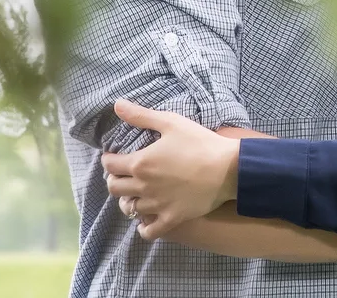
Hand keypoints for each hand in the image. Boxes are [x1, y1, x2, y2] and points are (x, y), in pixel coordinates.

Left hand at [101, 100, 238, 239]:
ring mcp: (156, 205)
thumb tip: (117, 104)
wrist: (227, 169)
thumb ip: (142, 115)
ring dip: (129, 199)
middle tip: (124, 173)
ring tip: (136, 193)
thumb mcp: (171, 122)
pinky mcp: (171, 219)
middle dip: (115, 179)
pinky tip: (146, 219)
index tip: (115, 156)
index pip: (110, 165)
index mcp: (140, 163)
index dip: (109, 159)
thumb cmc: (199, 142)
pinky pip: (148, 231)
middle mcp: (143, 187)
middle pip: (114, 188)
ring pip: (129, 208)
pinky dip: (144, 227)